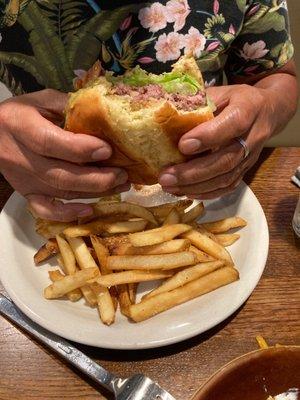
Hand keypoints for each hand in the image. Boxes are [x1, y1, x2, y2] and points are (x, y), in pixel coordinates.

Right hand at [0, 89, 128, 220]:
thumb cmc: (20, 114)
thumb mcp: (41, 99)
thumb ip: (68, 106)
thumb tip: (103, 114)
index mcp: (21, 126)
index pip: (52, 143)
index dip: (82, 149)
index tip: (108, 150)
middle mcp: (22, 157)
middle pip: (62, 175)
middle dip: (98, 178)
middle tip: (123, 174)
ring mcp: (24, 179)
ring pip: (61, 191)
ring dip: (94, 192)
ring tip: (120, 185)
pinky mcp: (27, 193)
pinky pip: (46, 209)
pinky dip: (67, 214)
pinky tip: (89, 209)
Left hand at [159, 84, 274, 198]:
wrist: (268, 112)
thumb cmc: (236, 99)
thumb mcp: (221, 91)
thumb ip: (199, 102)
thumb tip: (166, 112)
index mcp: (248, 108)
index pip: (232, 124)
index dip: (208, 137)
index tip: (182, 145)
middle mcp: (253, 136)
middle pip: (226, 160)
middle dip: (193, 172)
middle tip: (166, 177)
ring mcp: (250, 157)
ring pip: (226, 178)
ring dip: (195, 186)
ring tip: (169, 187)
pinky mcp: (246, 170)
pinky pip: (228, 187)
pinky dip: (206, 193)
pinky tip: (185, 192)